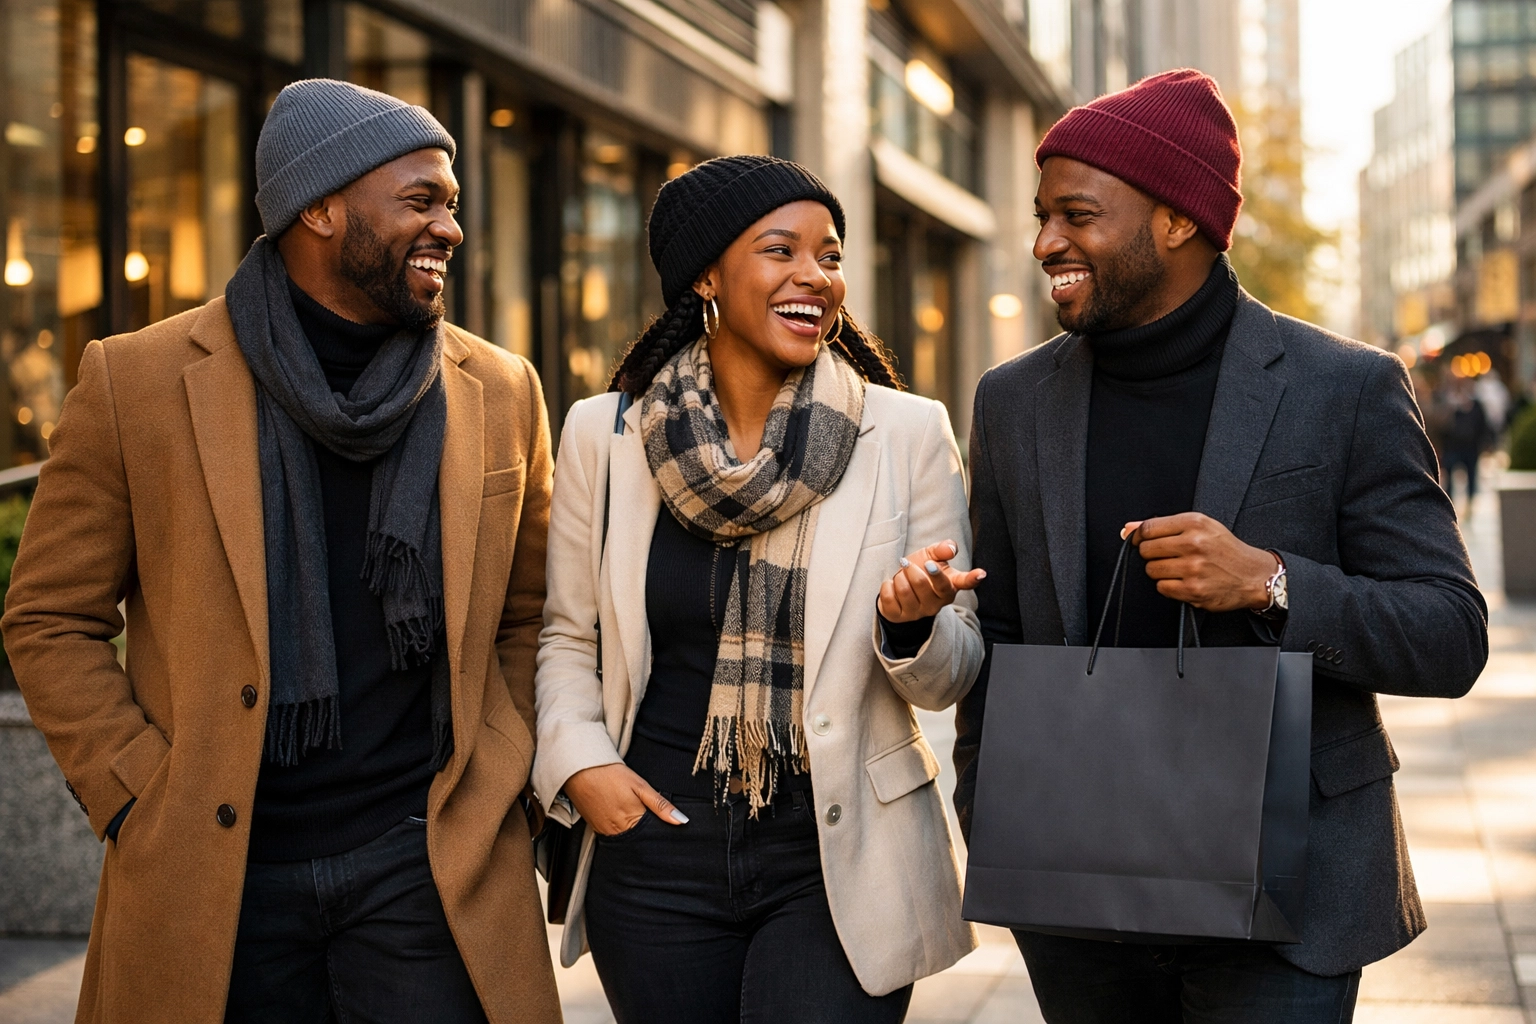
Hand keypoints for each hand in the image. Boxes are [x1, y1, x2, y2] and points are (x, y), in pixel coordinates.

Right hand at [562, 763, 688, 835]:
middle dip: (649, 836)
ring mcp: (605, 832)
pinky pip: (613, 835)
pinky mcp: (596, 829)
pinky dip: (621, 831)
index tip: (669, 831)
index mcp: (632, 821)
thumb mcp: (640, 786)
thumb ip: (660, 805)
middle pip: (640, 840)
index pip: (653, 836)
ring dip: (635, 833)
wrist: (579, 769)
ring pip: (627, 839)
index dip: (661, 833)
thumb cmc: (611, 775)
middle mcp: (618, 832)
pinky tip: (624, 819)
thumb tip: (682, 821)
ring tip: (638, 819)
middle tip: (655, 825)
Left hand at [878, 540, 986, 622]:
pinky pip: (889, 597)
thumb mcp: (931, 556)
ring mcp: (918, 613)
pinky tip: (893, 587)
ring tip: (901, 577)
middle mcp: (936, 604)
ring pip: (904, 590)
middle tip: (907, 564)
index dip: (972, 578)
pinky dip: (887, 586)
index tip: (981, 574)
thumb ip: (942, 549)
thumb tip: (951, 548)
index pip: (963, 583)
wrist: (899, 588)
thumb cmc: (920, 570)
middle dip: (911, 569)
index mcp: (949, 587)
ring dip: (899, 578)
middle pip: (922, 584)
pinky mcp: (899, 617)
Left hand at [1122, 513, 1278, 612]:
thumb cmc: (1226, 550)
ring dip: (1160, 571)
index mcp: (1195, 523)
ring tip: (1179, 568)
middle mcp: (1194, 544)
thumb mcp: (1201, 527)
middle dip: (1151, 554)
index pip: (1148, 528)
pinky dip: (1169, 586)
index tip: (1139, 541)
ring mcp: (1194, 568)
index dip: (1138, 536)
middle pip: (1146, 550)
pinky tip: (1184, 580)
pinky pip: (1162, 588)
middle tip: (1167, 556)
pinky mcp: (1194, 590)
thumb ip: (1163, 525)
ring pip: (1152, 570)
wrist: (1254, 575)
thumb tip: (1128, 528)